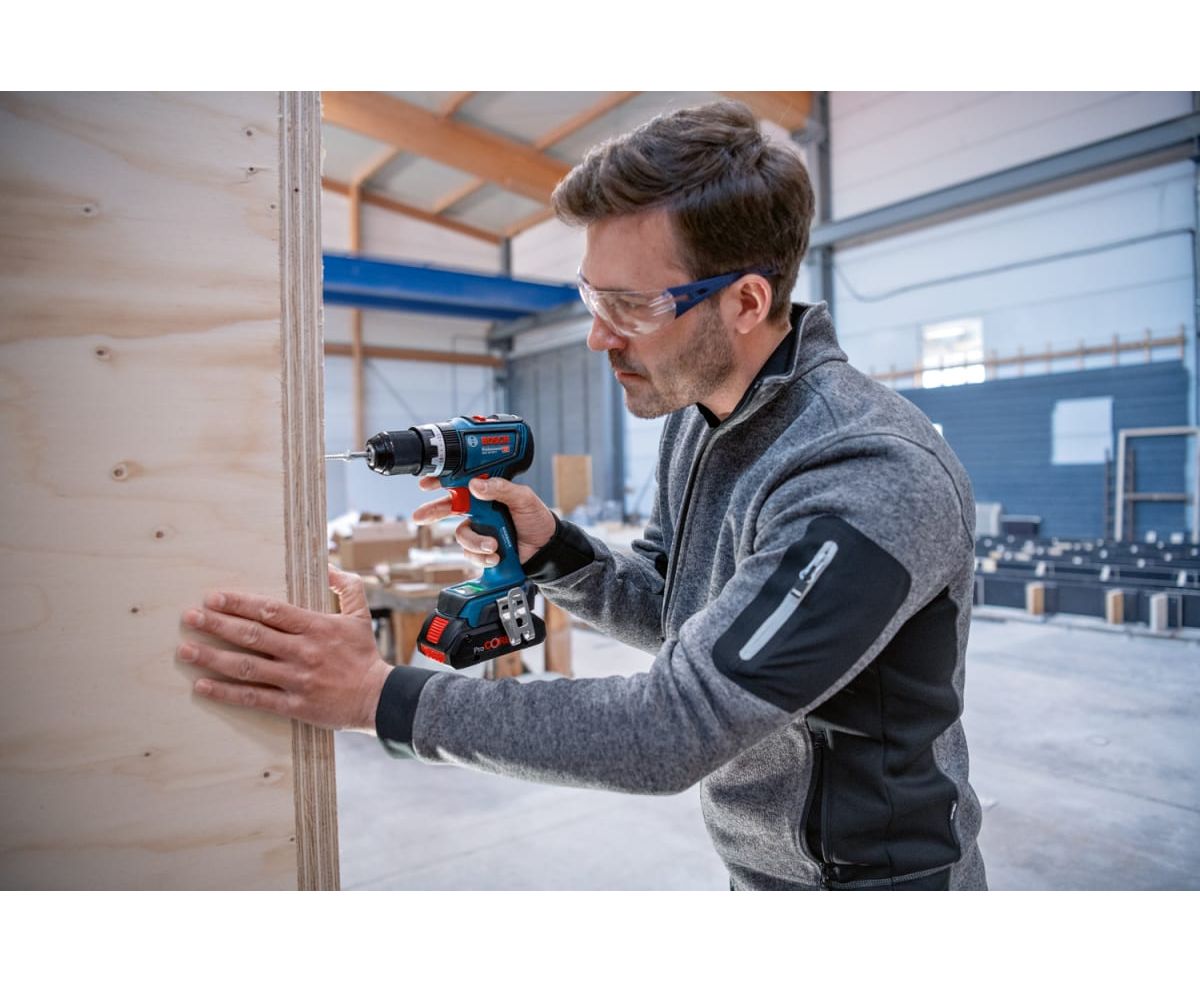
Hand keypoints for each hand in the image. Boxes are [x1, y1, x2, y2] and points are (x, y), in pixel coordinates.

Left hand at [177, 565, 390, 731]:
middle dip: (217, 625)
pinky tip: (202, 686)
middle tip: (190, 617)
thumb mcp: (361, 615)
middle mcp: (302, 652)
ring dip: (212, 658)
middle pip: (252, 636)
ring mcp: (295, 679)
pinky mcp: (293, 705)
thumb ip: (347, 587)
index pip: (271, 611)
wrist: (378, 698)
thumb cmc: (365, 655)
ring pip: (246, 667)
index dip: (240, 603)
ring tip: (185, 651)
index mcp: (315, 627)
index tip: (214, 598)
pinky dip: (226, 693)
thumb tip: (329, 565)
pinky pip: (254, 698)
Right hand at [411, 475, 555, 565]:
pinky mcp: (482, 550)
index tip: (426, 484)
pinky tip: (496, 556)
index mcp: (487, 494)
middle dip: (432, 512)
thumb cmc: (537, 519)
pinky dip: (482, 557)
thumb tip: (476, 486)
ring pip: (461, 536)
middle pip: (448, 509)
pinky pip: (470, 554)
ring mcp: (480, 531)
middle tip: (421, 517)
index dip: (441, 483)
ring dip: (475, 542)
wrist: (547, 548)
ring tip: (493, 546)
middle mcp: (479, 512)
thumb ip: (501, 489)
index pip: (460, 485)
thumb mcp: (523, 498)